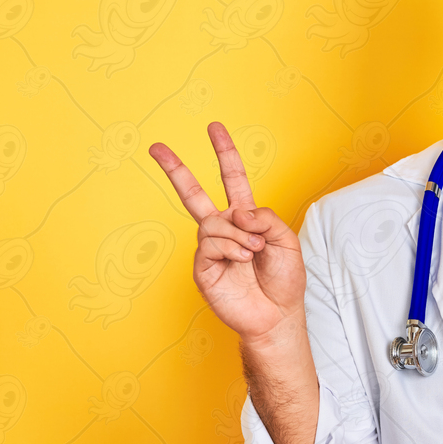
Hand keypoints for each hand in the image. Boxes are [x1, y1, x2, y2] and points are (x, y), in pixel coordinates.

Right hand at [149, 122, 306, 346]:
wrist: (277, 315)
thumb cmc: (284, 279)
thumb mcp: (286, 240)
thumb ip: (265, 217)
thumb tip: (237, 210)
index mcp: (244, 217)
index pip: (232, 179)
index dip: (224, 153)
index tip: (213, 128)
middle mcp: (223, 229)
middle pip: (193, 194)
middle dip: (175, 169)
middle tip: (156, 147)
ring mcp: (210, 248)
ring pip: (212, 222)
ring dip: (238, 234)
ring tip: (253, 252)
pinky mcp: (202, 268)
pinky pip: (209, 244)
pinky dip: (231, 248)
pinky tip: (243, 260)